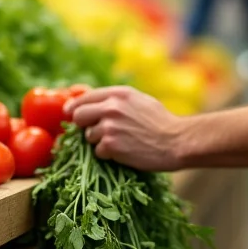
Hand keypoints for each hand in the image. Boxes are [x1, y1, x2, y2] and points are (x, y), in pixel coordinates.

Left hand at [64, 86, 186, 171]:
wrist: (177, 141)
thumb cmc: (161, 122)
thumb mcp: (139, 100)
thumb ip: (116, 100)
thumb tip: (94, 102)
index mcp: (118, 93)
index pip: (84, 97)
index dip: (74, 107)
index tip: (69, 113)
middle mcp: (111, 107)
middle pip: (78, 116)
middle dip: (83, 125)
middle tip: (95, 132)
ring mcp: (109, 126)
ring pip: (88, 136)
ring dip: (99, 142)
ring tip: (120, 142)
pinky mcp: (111, 145)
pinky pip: (98, 152)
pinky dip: (107, 155)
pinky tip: (124, 152)